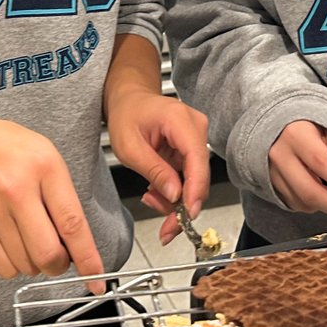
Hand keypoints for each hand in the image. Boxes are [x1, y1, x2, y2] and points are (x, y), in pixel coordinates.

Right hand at [0, 111, 104, 288]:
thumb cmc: (7, 149)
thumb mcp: (46, 156)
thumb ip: (63, 196)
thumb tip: (77, 244)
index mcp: (44, 168)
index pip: (72, 223)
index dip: (88, 257)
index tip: (96, 279)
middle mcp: (18, 190)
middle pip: (48, 254)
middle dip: (59, 265)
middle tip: (59, 258)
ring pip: (26, 265)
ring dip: (35, 263)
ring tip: (29, 238)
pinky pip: (3, 268)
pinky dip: (13, 265)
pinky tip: (12, 243)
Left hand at [106, 92, 209, 244]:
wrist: (130, 100)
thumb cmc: (127, 115)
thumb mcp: (130, 147)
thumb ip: (154, 171)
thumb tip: (176, 196)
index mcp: (180, 120)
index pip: (197, 160)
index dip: (195, 191)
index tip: (187, 216)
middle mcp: (196, 127)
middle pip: (199, 176)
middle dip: (181, 204)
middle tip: (164, 227)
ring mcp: (196, 137)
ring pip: (195, 181)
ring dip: (175, 199)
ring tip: (151, 197)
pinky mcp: (193, 149)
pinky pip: (189, 177)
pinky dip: (174, 190)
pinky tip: (156, 189)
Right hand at [268, 120, 326, 218]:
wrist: (278, 125)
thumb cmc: (308, 127)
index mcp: (295, 135)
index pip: (321, 163)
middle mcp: (280, 155)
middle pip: (310, 191)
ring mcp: (273, 173)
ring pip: (303, 202)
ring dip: (326, 206)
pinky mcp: (271, 186)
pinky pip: (296, 204)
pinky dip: (313, 205)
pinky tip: (321, 193)